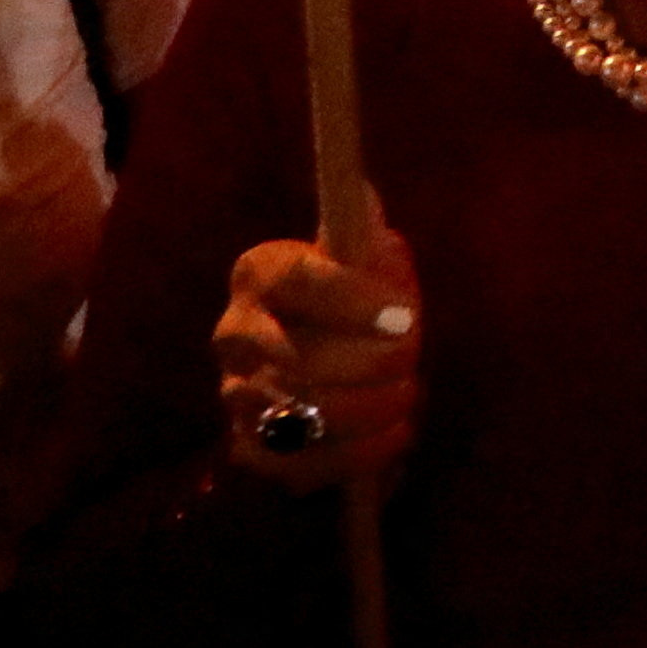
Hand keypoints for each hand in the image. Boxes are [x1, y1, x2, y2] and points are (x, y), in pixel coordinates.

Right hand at [216, 226, 420, 492]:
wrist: (339, 348)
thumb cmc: (360, 293)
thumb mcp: (366, 246)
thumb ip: (363, 219)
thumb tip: (357, 183)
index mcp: (259, 272)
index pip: (298, 281)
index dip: (353, 301)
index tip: (405, 316)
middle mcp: (234, 332)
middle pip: (303, 358)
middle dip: (374, 364)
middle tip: (412, 359)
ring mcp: (235, 393)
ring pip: (304, 414)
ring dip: (371, 409)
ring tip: (406, 396)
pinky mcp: (250, 446)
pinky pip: (300, 464)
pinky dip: (357, 455)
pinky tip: (393, 434)